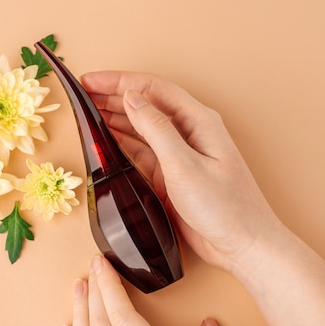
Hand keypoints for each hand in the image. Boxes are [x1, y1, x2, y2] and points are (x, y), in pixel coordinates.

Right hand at [81, 72, 281, 272]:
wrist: (242, 245)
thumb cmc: (225, 207)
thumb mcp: (185, 165)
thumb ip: (156, 129)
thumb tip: (131, 98)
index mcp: (198, 121)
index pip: (152, 89)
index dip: (119, 81)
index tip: (90, 80)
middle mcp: (188, 132)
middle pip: (145, 103)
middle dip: (112, 95)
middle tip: (83, 93)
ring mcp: (179, 153)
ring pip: (140, 127)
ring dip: (114, 117)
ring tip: (87, 111)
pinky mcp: (171, 174)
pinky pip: (140, 151)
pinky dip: (120, 143)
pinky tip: (104, 139)